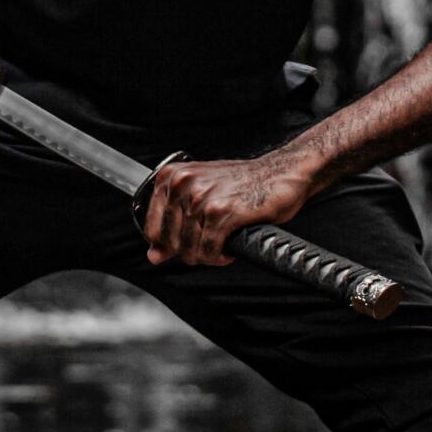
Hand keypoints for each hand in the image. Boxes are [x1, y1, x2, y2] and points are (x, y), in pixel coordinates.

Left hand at [141, 151, 314, 266]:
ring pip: (190, 250)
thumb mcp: (201, 195)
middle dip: (190, 252)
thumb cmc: (243, 183)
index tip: (184, 245)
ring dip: (207, 256)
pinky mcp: (222, 213)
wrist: (280, 173)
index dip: (168, 245)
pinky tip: (228, 249)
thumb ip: (174, 224)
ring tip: (221, 245)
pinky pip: (210, 251)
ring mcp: (202, 198)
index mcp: (172, 176)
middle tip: (209, 246)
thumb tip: (154, 256)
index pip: (152, 228)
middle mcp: (183, 184)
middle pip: (171, 243)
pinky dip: (219, 257)